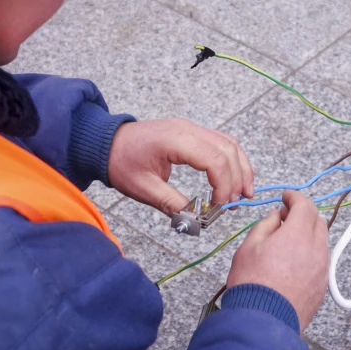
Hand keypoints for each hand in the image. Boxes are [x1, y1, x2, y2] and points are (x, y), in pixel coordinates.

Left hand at [108, 119, 254, 213]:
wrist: (106, 142)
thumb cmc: (121, 162)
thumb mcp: (143, 188)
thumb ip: (172, 204)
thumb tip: (196, 222)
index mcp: (176, 140)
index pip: (214, 160)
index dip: (224, 185)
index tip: (221, 206)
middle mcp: (188, 129)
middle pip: (227, 151)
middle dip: (237, 178)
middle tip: (235, 204)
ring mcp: (191, 128)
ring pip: (229, 144)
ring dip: (241, 167)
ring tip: (244, 192)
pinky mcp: (192, 132)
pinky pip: (221, 141)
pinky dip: (233, 159)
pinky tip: (237, 175)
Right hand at [226, 191, 328, 329]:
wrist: (263, 322)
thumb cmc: (252, 285)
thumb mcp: (249, 247)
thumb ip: (265, 225)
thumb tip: (276, 217)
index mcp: (298, 235)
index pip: (305, 205)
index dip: (295, 197)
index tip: (286, 197)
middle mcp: (316, 249)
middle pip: (317, 220)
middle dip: (303, 213)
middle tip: (286, 215)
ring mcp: (321, 269)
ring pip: (321, 241)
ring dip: (309, 233)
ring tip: (289, 239)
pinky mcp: (321, 286)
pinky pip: (320, 260)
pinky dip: (311, 252)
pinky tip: (294, 259)